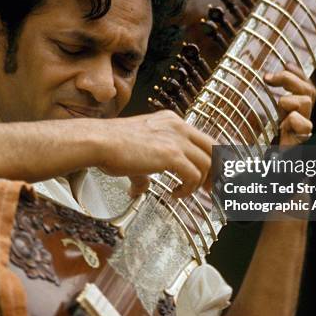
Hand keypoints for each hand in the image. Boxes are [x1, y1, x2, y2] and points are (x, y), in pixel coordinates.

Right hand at [91, 110, 215, 197]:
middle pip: (214, 148)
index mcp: (171, 121)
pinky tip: (176, 194)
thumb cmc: (110, 145)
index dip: (211, 159)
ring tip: (186, 192)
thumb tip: (140, 188)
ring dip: (200, 183)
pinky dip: (188, 189)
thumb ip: (144, 172)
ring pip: (207, 164)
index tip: (209, 175)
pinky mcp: (172, 154)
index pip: (204, 139)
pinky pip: (194, 176)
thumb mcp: (135, 153)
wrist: (99, 141)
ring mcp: (176, 139)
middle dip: (217, 170)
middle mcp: (178, 126)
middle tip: (211, 188)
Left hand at [264, 63, 315, 146]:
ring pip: (306, 103)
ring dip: (289, 100)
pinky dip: (295, 121)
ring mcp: (302, 131)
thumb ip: (265, 107)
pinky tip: (286, 127)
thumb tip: (262, 81)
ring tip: (279, 109)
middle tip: (268, 78)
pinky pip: (305, 127)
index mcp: (294, 113)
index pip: (304, 87)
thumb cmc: (264, 151)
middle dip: (291, 79)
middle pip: (308, 91)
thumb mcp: (262, 123)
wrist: (269, 177)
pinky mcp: (299, 144)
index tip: (286, 63)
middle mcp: (302, 120)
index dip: (297, 73)